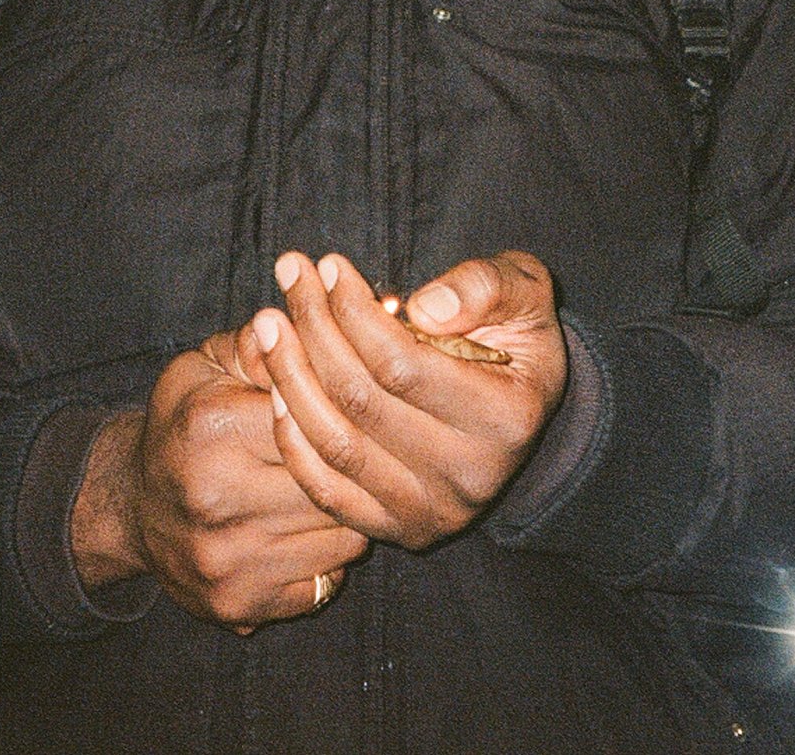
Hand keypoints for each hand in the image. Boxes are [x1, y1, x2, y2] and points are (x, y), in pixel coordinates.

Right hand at [71, 348, 366, 631]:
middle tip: (367, 452)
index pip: (315, 417)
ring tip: (341, 491)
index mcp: (211, 430)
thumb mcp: (206, 367)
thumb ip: (259, 347)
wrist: (131, 507)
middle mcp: (215, 501)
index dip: (342, 411)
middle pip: (335, 482)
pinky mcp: (238, 605)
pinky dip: (331, 557)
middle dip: (358, 467)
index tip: (354, 407)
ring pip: (343, 538)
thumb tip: (301, 324)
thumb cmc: (184, 425)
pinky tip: (314, 532)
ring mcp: (227, 561)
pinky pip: (325, 583)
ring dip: (353, 515)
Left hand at [242, 250, 566, 551]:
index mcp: (507, 419)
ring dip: (290, 377)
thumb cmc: (515, 334)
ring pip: (336, 445)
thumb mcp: (523, 291)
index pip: (403, 365)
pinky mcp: (396, 529)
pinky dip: (292, 438)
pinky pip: (326, 490)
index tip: (328, 264)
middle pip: (360, 400)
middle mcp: (470, 477)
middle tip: (290, 274)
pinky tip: (276, 384)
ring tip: (271, 322)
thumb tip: (426, 307)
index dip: (354, 312)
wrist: (519, 406)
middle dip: (314, 329)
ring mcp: (430, 512)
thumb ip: (486, 286)